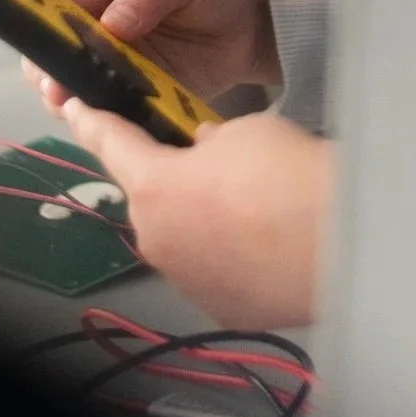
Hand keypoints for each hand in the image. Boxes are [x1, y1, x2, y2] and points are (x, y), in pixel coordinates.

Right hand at [24, 0, 276, 104]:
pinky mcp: (128, 88)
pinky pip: (100, 103)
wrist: (255, 18)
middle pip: (44, 36)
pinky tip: (100, 120)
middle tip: (52, 81)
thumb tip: (110, 25)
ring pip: (64, 74)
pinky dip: (96, 113)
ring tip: (71, 102)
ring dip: (62, 89)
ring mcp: (106, 54)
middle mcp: (90, 14)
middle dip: (41, 58)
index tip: (22, 24)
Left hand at [59, 99, 328, 330]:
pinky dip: (229, 256)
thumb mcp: (243, 130)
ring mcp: (186, 279)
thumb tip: (204, 152)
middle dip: (172, 179)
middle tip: (213, 165)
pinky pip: (213, 271)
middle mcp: (156, 238)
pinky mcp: (219, 307)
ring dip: (202, 221)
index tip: (75, 109)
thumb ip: (209, 139)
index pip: (109, 142)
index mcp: (152, 186)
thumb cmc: (287, 175)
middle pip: (151, 198)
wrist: (341, 245)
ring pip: (182, 238)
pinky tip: (265, 245)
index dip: (90, 121)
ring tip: (252, 209)